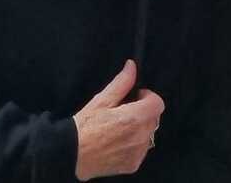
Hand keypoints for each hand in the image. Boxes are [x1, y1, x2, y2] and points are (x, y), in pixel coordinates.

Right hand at [73, 60, 163, 180]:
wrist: (72, 155)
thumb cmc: (84, 127)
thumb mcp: (101, 100)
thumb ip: (121, 83)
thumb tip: (132, 67)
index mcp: (134, 118)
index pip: (158, 103)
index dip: (148, 97)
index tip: (136, 97)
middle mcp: (140, 137)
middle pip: (154, 118)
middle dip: (143, 112)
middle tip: (123, 112)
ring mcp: (138, 153)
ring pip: (148, 134)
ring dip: (139, 128)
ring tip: (118, 128)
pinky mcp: (133, 164)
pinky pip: (141, 150)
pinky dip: (134, 144)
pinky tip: (117, 142)